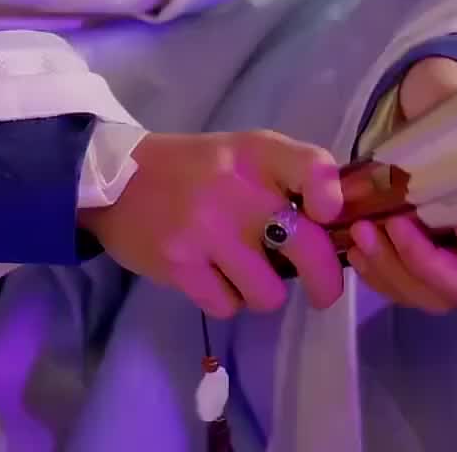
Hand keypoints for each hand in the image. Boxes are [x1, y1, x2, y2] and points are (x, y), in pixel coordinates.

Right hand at [79, 129, 344, 320]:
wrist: (115, 178)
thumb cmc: (195, 168)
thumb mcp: (241, 154)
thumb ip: (288, 179)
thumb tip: (342, 224)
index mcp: (255, 151)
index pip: (313, 168)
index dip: (333, 199)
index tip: (331, 219)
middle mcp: (235, 186)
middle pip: (307, 247)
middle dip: (324, 280)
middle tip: (322, 291)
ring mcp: (206, 227)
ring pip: (269, 291)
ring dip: (263, 291)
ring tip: (244, 272)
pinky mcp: (179, 263)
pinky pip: (227, 305)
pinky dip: (226, 298)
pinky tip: (210, 275)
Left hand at [348, 56, 456, 313]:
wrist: (427, 119)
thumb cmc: (455, 113)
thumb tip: (456, 118)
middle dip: (430, 266)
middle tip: (396, 223)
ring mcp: (455, 269)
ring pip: (432, 298)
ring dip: (393, 270)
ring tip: (361, 228)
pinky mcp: (419, 272)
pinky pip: (401, 291)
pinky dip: (377, 274)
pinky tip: (355, 245)